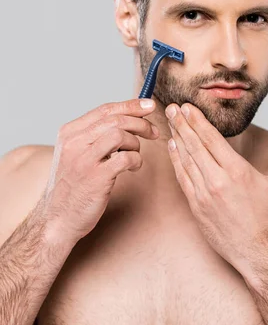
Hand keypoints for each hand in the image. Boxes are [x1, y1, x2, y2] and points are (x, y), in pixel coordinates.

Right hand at [39, 98, 158, 244]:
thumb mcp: (76, 155)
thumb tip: (126, 119)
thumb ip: (94, 137)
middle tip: (153, 132)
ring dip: (136, 143)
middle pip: (115, 119)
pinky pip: (125, 158)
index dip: (131, 105)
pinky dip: (136, 160)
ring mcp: (84, 160)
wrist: (58, 219)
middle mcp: (74, 143)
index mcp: (69, 133)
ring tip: (135, 155)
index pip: (105, 110)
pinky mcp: (96, 177)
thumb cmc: (73, 187)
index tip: (149, 106)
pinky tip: (133, 167)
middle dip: (140, 123)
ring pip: (119, 134)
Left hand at [165, 102, 267, 287]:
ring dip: (177, 140)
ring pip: (185, 161)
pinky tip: (173, 150)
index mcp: (238, 172)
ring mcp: (204, 197)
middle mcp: (217, 182)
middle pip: (194, 146)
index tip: (187, 107)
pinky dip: (176, 163)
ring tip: (170, 123)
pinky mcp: (197, 210)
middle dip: (181, 124)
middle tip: (171, 108)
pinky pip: (183, 180)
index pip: (211, 139)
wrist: (262, 257)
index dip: (197, 121)